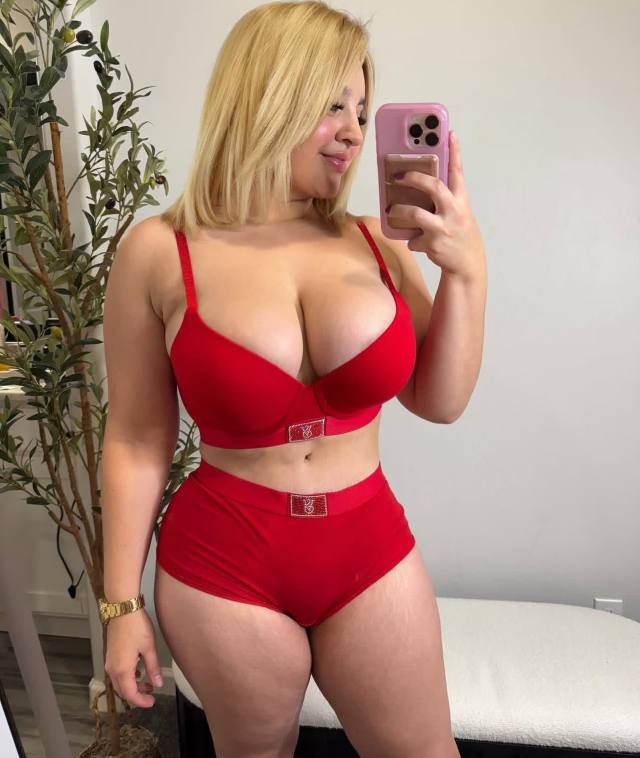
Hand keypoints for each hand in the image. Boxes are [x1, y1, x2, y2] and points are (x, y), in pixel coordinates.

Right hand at [104, 609, 163, 708]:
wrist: (123, 609)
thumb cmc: (136, 627)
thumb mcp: (148, 648)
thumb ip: (152, 668)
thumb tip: (157, 684)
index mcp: (122, 670)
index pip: (130, 694)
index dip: (141, 701)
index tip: (152, 702)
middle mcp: (112, 668)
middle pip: (122, 690)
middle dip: (137, 694)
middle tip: (151, 694)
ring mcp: (109, 661)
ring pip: (119, 681)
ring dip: (132, 685)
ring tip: (148, 682)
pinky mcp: (110, 654)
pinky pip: (117, 672)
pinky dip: (127, 676)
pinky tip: (138, 670)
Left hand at [386, 131, 485, 280]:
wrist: (466, 264)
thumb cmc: (459, 233)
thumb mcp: (459, 213)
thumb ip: (445, 199)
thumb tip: (420, 185)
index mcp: (461, 201)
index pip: (458, 172)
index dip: (454, 152)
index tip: (449, 133)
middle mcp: (454, 211)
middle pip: (433, 187)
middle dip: (414, 178)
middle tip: (398, 175)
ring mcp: (443, 228)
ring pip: (415, 214)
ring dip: (399, 211)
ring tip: (392, 209)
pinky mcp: (432, 244)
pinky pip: (413, 239)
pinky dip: (412, 241)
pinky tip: (416, 243)